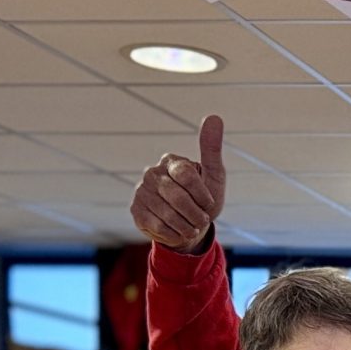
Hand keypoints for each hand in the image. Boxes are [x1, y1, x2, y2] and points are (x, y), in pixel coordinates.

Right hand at [132, 113, 226, 252]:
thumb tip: (214, 117)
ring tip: (191, 227)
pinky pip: (156, 225)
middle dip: (196, 214)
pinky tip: (178, 231)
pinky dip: (173, 233)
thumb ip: (212, 149)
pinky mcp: (136, 210)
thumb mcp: (214, 176)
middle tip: (202, 220)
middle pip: (177, 197)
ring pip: (167, 214)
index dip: (202, 195)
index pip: (186, 175)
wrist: (190, 227)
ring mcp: (141, 191)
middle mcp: (152, 173)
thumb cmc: (204, 200)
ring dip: (186, 226)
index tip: (209, 204)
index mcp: (171, 161)